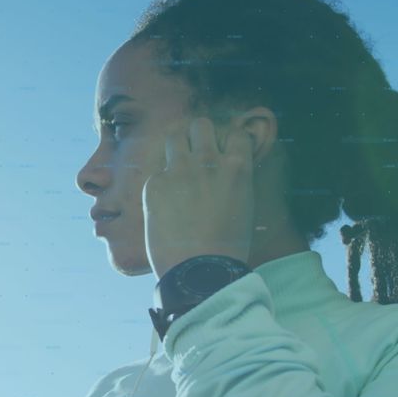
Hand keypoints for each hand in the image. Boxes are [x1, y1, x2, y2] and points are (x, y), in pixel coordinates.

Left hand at [142, 117, 256, 279]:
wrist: (198, 271)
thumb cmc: (227, 247)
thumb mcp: (242, 207)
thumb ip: (231, 180)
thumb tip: (222, 170)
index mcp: (237, 168)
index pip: (236, 133)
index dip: (228, 141)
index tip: (224, 151)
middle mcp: (209, 161)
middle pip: (200, 125)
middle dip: (198, 135)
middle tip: (196, 154)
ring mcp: (180, 170)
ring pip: (174, 136)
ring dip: (177, 147)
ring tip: (177, 168)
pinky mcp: (155, 183)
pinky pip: (158, 172)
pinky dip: (162, 184)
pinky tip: (166, 207)